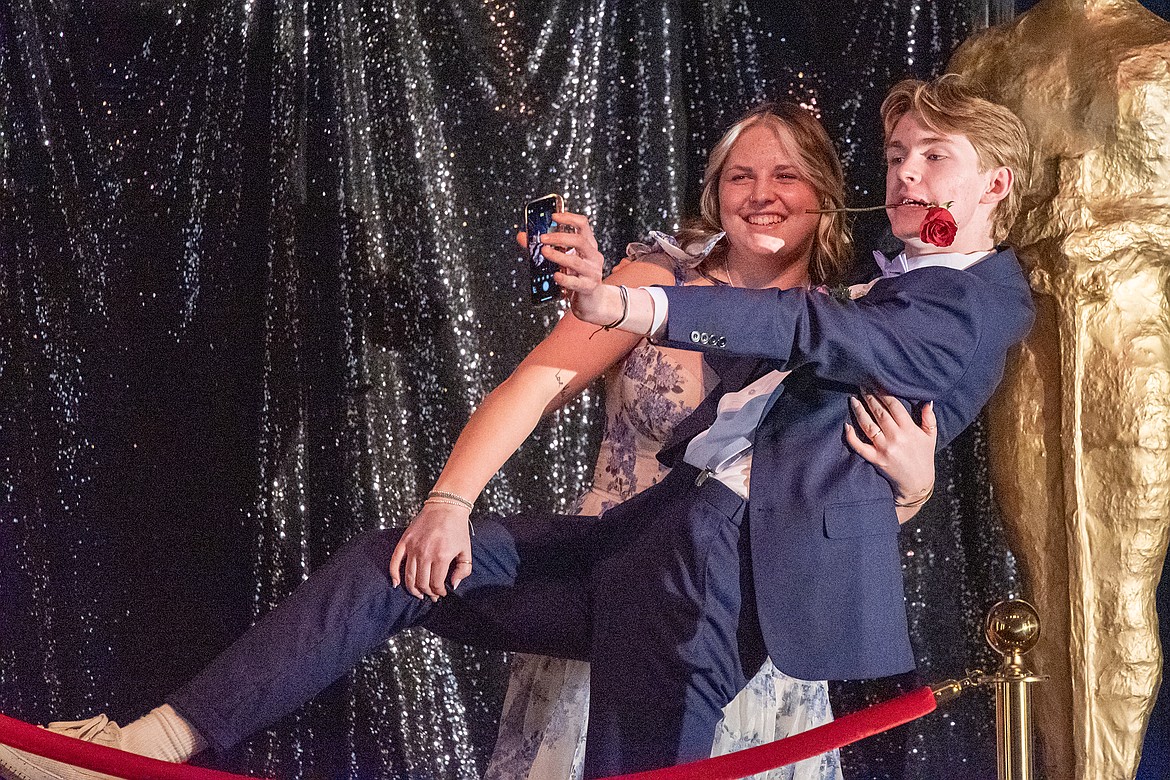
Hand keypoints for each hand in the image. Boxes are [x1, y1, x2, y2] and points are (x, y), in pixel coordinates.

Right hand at [388, 502, 473, 599]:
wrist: (446, 506)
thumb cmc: (458, 529)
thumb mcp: (466, 550)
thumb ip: (463, 570)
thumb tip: (453, 585)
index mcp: (441, 556)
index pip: (435, 584)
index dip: (439, 592)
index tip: (442, 593)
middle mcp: (425, 553)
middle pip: (421, 583)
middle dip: (427, 593)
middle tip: (431, 595)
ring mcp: (413, 547)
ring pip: (408, 576)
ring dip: (413, 588)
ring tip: (418, 593)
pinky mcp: (405, 541)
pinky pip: (395, 561)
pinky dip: (394, 574)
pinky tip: (396, 583)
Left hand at [526, 211, 622, 325]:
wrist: (592, 302)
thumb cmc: (576, 277)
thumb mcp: (563, 260)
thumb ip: (544, 247)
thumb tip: (522, 236)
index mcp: (589, 245)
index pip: (583, 225)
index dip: (569, 218)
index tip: (553, 216)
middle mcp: (593, 257)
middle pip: (579, 240)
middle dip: (560, 237)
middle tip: (542, 238)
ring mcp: (592, 272)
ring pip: (575, 261)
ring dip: (558, 256)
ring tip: (544, 252)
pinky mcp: (589, 287)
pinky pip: (575, 282)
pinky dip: (564, 278)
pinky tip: (555, 276)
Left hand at [845, 393, 936, 503]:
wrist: (917, 483)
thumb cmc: (923, 456)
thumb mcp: (930, 436)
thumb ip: (929, 418)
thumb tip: (927, 401)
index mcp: (909, 429)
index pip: (894, 406)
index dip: (884, 394)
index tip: (876, 384)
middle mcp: (896, 437)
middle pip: (879, 413)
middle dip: (869, 398)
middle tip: (861, 387)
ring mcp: (884, 448)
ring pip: (868, 426)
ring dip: (859, 411)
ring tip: (853, 400)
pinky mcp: (875, 459)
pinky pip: (860, 446)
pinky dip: (851, 436)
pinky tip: (846, 425)